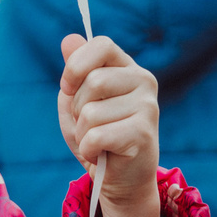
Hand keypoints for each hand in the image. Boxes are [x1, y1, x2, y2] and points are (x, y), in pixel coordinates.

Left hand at [56, 34, 161, 216]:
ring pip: (91, 112)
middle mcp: (143, 81)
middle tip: (88, 124)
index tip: (69, 87)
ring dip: (82, 132)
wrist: (119, 177)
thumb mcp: (77, 101)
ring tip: (97, 140)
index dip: (76, 66)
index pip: (101, 44)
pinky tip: (99, 153)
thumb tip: (68, 39)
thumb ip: (74, 70)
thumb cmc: (97, 135)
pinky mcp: (144, 133)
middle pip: (92, 81)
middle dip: (76, 108)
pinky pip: (96, 136)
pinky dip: (87, 149)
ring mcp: (147, 106)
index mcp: (127, 67)